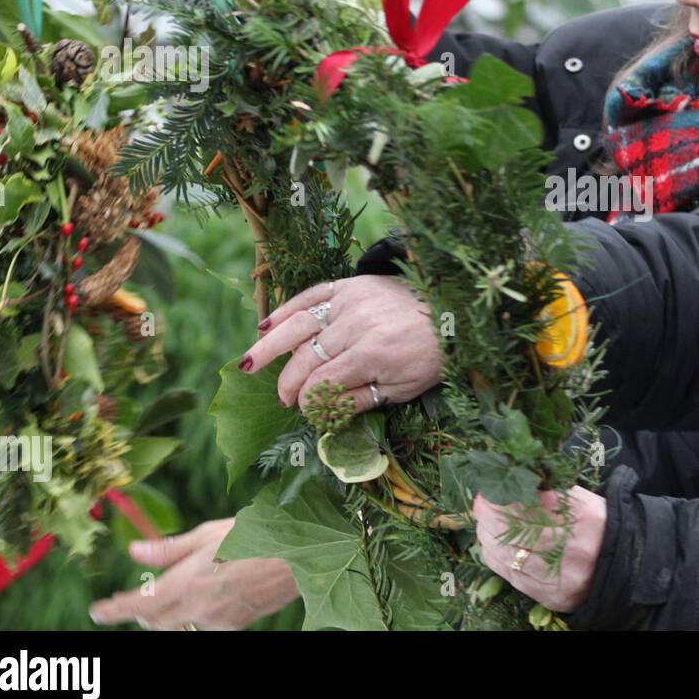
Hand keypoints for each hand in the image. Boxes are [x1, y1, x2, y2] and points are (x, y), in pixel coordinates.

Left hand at [88, 518, 300, 630]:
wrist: (301, 554)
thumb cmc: (257, 533)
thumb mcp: (209, 533)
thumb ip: (169, 549)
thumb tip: (135, 551)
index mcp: (187, 581)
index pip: (136, 604)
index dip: (112, 610)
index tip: (98, 610)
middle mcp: (198, 607)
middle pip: (153, 622)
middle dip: (140, 611)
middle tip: (136, 598)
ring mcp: (217, 620)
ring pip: (177, 628)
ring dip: (165, 618)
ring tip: (169, 600)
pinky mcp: (235, 626)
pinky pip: (202, 628)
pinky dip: (194, 619)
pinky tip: (203, 602)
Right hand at [242, 276, 444, 411]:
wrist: (451, 311)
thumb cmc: (429, 356)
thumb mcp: (403, 389)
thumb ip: (361, 400)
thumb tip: (323, 413)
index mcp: (372, 355)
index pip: (322, 383)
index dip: (307, 401)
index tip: (303, 411)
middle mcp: (356, 325)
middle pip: (306, 357)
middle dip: (288, 382)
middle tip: (281, 399)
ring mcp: (351, 301)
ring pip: (299, 324)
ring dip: (269, 345)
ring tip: (247, 363)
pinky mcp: (350, 285)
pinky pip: (310, 295)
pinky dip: (286, 310)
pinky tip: (265, 325)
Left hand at [472, 486, 604, 612]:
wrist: (622, 566)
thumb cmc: (598, 526)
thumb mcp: (584, 501)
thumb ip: (552, 493)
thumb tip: (515, 482)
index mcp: (584, 520)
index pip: (533, 509)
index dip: (505, 501)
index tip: (490, 490)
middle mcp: (574, 552)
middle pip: (519, 534)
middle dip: (491, 517)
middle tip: (481, 504)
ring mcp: (562, 579)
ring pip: (511, 557)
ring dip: (489, 537)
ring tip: (483, 522)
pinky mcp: (552, 596)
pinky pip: (513, 577)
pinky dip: (496, 559)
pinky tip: (490, 545)